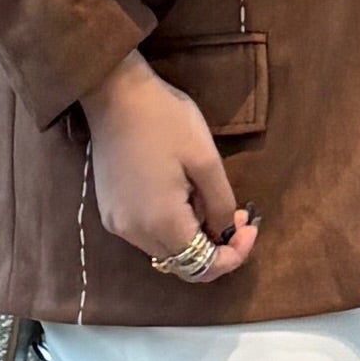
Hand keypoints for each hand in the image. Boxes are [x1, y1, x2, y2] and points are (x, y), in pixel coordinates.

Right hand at [88, 52, 256, 282]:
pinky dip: (170, 227)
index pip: (203, 267)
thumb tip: (225, 232)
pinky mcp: (109, 211)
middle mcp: (134, 233)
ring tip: (207, 199)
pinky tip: (181, 196)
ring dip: (193, 236)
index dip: (233, 256)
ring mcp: (117, 223)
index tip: (250, 227)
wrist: (115, 93)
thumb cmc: (165, 120)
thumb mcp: (207, 160)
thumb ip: (221, 205)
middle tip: (236, 215)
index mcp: (161, 222)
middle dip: (216, 247)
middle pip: (183, 264)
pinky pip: (147, 234)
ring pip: (165, 250)